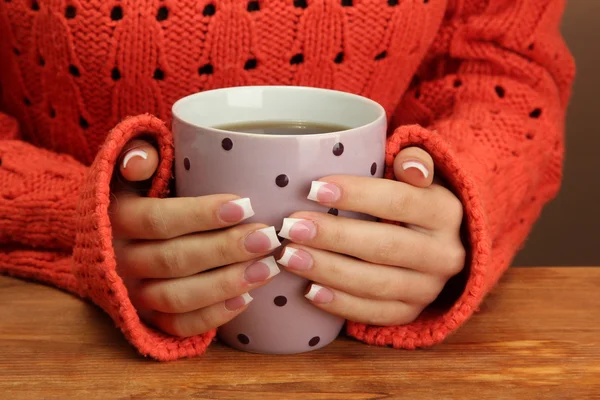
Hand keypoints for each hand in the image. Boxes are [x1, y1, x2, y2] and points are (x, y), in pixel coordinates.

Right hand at [110, 140, 281, 336]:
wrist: (115, 234)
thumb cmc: (142, 192)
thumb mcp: (134, 166)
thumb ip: (139, 154)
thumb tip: (140, 162)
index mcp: (117, 218)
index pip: (158, 220)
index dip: (201, 215)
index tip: (245, 205)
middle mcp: (120, 260)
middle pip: (173, 260)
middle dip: (225, 250)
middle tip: (267, 238)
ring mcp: (133, 292)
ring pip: (177, 298)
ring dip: (226, 285)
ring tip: (267, 269)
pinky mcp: (148, 316)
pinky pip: (177, 325)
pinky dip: (212, 317)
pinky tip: (248, 300)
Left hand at [276, 147, 464, 325]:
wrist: (435, 246)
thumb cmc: (410, 201)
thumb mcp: (417, 176)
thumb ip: (413, 162)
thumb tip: (410, 166)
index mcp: (445, 212)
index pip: (399, 201)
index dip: (356, 195)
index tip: (313, 189)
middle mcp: (444, 255)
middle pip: (384, 246)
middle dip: (333, 236)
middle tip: (291, 227)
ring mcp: (429, 289)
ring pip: (376, 284)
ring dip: (328, 271)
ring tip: (289, 257)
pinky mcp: (412, 313)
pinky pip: (375, 314)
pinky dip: (340, 304)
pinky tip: (309, 291)